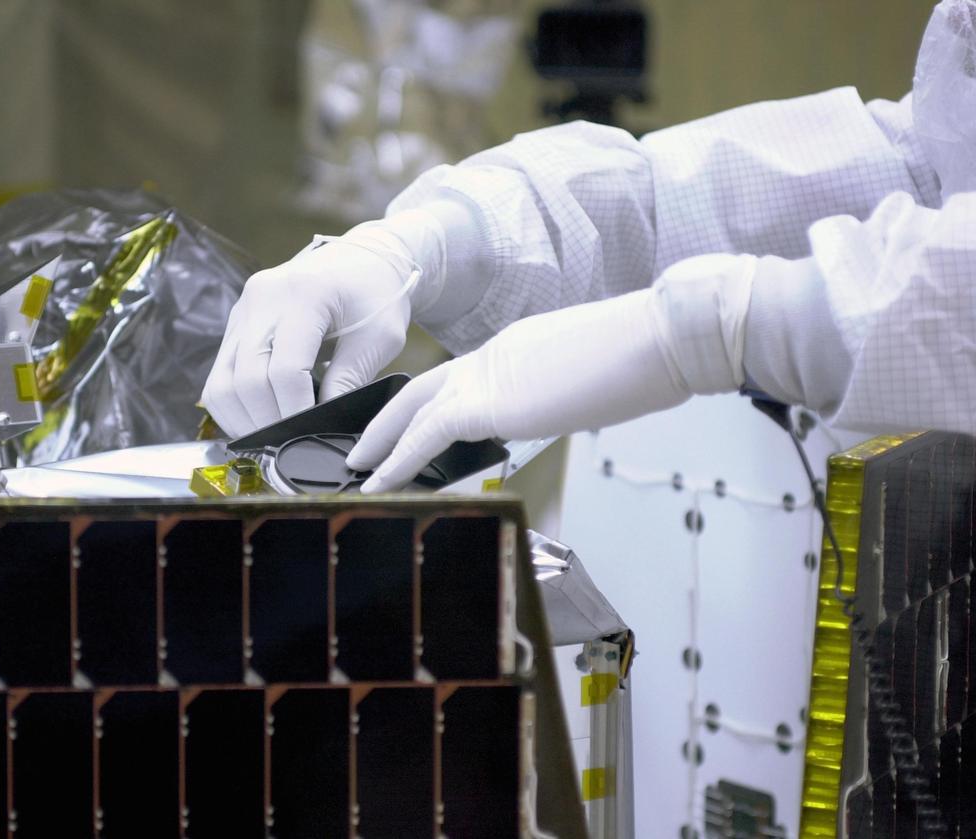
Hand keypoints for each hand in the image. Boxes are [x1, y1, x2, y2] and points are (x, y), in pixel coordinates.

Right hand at [201, 230, 417, 437]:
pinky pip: (220, 374)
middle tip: (290, 444)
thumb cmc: (377, 294)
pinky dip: (233, 405)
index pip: (285, 370)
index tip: (309, 435)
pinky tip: (258, 419)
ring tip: (271, 438)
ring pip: (222, 382)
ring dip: (243, 419)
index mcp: (304, 295)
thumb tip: (322, 425)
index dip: (294, 412)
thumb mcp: (380, 338)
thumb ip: (349, 380)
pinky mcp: (236, 321)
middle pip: (246, 379)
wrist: (364, 258)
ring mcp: (243, 308)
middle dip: (267, 421)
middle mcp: (263, 297)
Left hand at [347, 287, 698, 491]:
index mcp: (517, 349)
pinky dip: (399, 459)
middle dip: (390, 418)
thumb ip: (562, 393)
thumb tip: (563, 410)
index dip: (436, 405)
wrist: (659, 338)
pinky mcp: (490, 401)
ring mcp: (488, 373)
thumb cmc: (646, 358)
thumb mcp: (592, 379)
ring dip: (383, 440)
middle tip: (364, 446)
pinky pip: (427, 433)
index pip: (465, 379)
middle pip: (424, 387)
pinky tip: (381, 482)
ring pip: (414, 407)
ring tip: (360, 470)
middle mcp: (493, 355)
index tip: (418, 429)